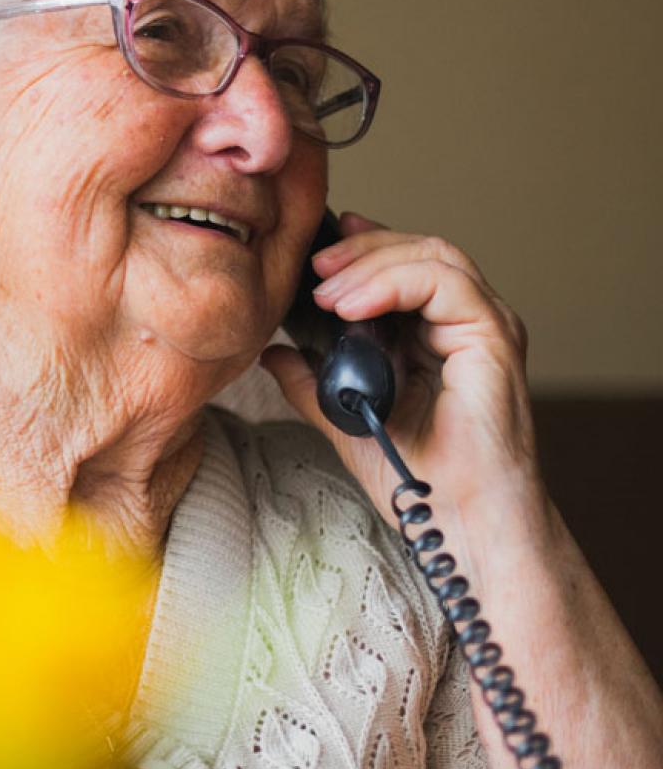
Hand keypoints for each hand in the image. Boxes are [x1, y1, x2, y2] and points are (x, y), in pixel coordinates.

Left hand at [260, 212, 540, 522]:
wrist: (453, 520)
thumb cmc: (413, 476)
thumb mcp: (343, 417)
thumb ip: (310, 381)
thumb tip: (272, 352)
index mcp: (437, 334)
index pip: (405, 265)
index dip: (362, 248)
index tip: (316, 251)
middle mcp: (467, 323)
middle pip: (419, 249)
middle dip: (360, 250)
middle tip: (313, 264)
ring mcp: (486, 326)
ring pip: (434, 256)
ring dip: (370, 264)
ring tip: (325, 289)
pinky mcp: (495, 337)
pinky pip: (446, 283)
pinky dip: (393, 282)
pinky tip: (352, 305)